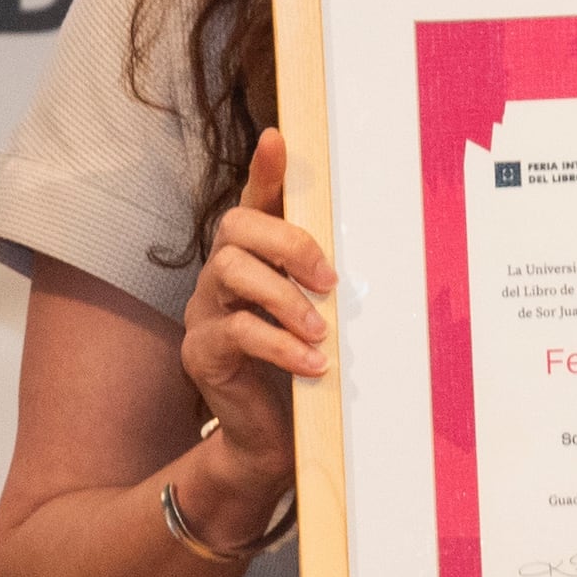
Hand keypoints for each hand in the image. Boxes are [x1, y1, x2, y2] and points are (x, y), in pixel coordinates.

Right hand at [177, 130, 330, 535]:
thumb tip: (374, 247)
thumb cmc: (300, 366)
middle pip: (236, 227)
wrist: (270, 437)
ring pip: (231, 272)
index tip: (279, 139)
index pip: (254, 200)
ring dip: (284, 297)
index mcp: (252, 257)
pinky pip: (238, 332)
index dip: (265, 169)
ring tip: (319, 329)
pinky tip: (313, 363)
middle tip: (329, 279)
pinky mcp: (201, 352)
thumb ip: (328, 281)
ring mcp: (204, 311)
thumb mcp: (320, 316)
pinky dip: (281, 345)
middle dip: (288, 244)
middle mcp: (219, 274)